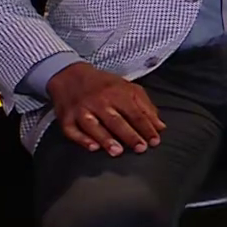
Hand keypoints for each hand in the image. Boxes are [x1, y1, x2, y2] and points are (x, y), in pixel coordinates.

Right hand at [47, 63, 165, 155]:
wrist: (71, 75)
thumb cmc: (104, 85)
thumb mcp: (129, 88)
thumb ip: (146, 107)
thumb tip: (160, 127)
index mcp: (117, 93)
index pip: (135, 113)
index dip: (146, 128)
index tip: (155, 141)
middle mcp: (99, 101)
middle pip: (115, 120)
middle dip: (129, 135)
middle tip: (140, 148)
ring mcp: (81, 110)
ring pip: (93, 125)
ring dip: (105, 139)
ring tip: (117, 151)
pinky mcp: (66, 118)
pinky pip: (72, 130)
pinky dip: (82, 139)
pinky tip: (93, 147)